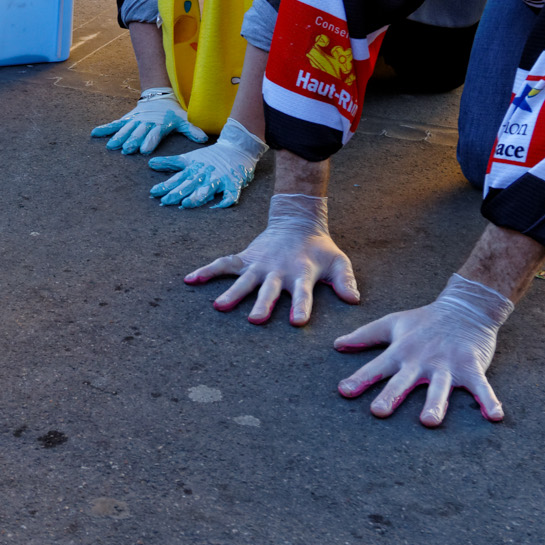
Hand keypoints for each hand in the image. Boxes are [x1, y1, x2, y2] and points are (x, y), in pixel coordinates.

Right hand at [91, 87, 206, 155]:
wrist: (159, 95)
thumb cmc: (172, 112)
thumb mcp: (182, 119)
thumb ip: (192, 130)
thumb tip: (205, 139)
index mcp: (158, 124)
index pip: (154, 134)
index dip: (149, 141)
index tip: (145, 150)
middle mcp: (145, 123)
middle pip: (138, 133)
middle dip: (132, 141)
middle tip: (127, 150)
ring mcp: (135, 121)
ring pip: (126, 130)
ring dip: (119, 137)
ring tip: (112, 146)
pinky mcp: (127, 119)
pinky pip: (115, 124)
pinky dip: (105, 129)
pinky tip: (94, 134)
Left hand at [149, 119, 266, 208]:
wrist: (236, 148)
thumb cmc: (210, 157)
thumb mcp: (189, 158)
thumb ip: (170, 162)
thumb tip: (150, 163)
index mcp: (193, 170)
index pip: (177, 179)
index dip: (165, 186)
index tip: (153, 193)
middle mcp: (204, 175)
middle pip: (189, 185)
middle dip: (178, 193)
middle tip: (166, 201)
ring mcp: (219, 179)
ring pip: (207, 189)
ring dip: (197, 197)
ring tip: (187, 204)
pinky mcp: (233, 183)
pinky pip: (231, 193)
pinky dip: (227, 200)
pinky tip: (221, 206)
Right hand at [184, 193, 359, 324]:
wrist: (297, 221)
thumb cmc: (319, 249)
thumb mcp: (338, 261)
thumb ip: (346, 280)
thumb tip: (354, 299)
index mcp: (302, 274)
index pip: (303, 293)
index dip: (300, 306)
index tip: (297, 322)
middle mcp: (278, 271)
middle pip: (269, 290)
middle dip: (262, 304)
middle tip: (254, 319)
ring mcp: (260, 264)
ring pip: (244, 280)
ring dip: (232, 293)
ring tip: (219, 306)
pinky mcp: (246, 258)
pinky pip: (224, 264)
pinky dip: (207, 270)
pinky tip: (190, 279)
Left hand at [334, 274, 513, 426]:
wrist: (466, 307)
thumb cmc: (426, 320)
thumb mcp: (393, 324)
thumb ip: (365, 336)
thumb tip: (336, 345)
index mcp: (402, 352)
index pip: (377, 367)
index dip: (360, 379)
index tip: (344, 391)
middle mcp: (422, 361)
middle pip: (404, 380)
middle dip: (391, 395)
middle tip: (378, 411)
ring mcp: (448, 365)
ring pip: (440, 388)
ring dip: (435, 404)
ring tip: (429, 421)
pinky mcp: (471, 367)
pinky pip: (481, 387)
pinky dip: (489, 400)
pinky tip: (494, 416)